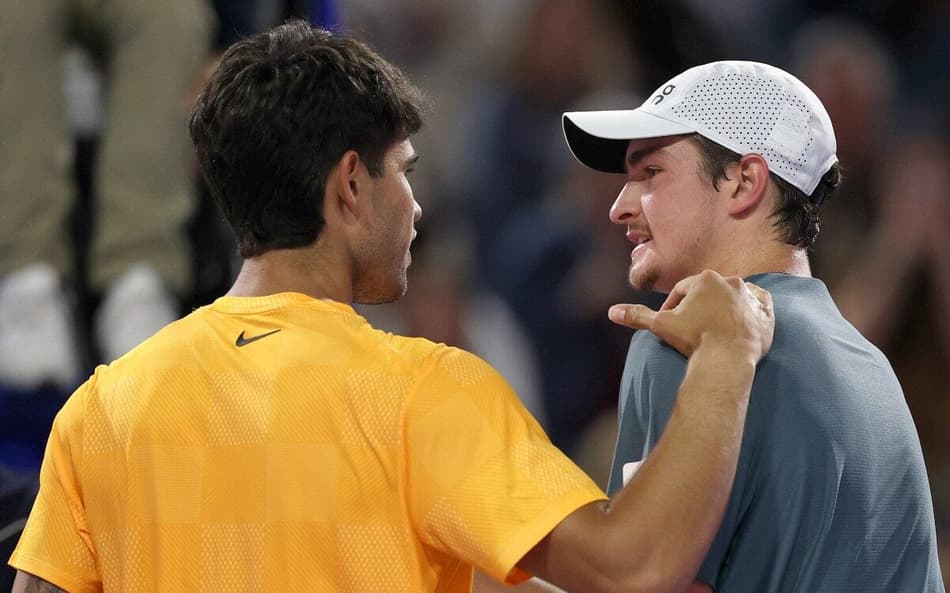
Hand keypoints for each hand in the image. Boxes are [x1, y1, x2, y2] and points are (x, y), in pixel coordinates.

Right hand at [608, 270, 773, 361]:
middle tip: (693, 327)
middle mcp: (730, 281)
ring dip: (725, 307)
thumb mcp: (661, 326)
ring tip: (715, 327)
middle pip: (709, 292)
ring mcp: (751, 296)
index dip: (674, 306)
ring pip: (735, 296)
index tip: (672, 322)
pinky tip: (742, 322)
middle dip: (700, 306)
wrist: (727, 358)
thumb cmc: (694, 339)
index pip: (684, 290)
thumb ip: (638, 316)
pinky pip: (759, 306)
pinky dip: (752, 311)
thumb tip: (612, 312)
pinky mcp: (767, 312)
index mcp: (704, 279)